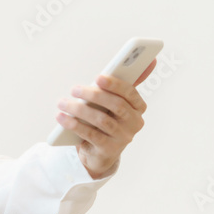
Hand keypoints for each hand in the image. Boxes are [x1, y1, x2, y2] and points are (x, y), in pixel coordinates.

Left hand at [55, 58, 154, 178]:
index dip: (114, 85)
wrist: (99, 153)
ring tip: (62, 103)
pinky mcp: (109, 150)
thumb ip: (122, 84)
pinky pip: (91, 135)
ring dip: (80, 109)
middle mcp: (134, 123)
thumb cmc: (106, 119)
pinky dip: (75, 125)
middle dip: (93, 95)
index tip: (98, 77)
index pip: (130, 93)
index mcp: (138, 108)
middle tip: (74, 89)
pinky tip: (62, 118)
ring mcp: (123, 138)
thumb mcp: (113, 102)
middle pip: (116, 105)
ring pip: (102, 120)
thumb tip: (151, 60)